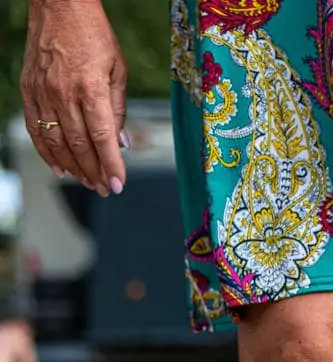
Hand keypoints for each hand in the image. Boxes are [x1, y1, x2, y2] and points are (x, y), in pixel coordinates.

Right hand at [21, 0, 129, 195]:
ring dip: (72, 166)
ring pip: (56, 141)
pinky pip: (36, 128)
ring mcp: (42, 92)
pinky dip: (46, 151)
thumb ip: (118, 108)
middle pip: (78, 144)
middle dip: (93, 171)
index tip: (119, 184)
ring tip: (86, 182)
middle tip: (104, 189)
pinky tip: (59, 166)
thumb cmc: (94, 36)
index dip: (111, 164)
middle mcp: (63, 93)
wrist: (59, 8)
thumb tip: (120, 142)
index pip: (102, 137)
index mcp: (90, 88)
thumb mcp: (118, 70)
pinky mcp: (29, 90)